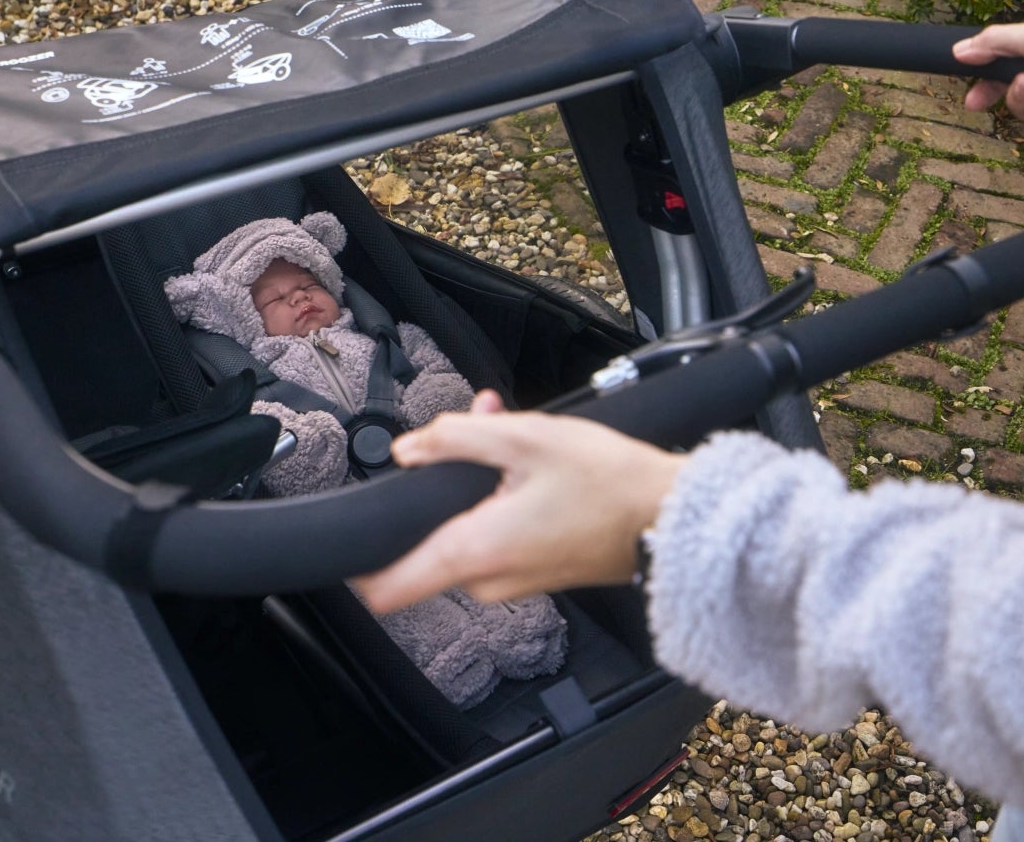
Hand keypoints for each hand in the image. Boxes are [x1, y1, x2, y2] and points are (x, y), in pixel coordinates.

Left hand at [355, 390, 686, 610]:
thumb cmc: (611, 483)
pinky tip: (532, 463)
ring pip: (465, 534)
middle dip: (439, 486)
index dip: (354, 563)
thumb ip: (455, 437)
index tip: (350, 533)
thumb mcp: (527, 438)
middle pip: (428, 541)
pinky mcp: (537, 573)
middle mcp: (488, 580)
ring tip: (512, 436)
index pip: (384, 588)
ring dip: (476, 486)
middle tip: (468, 435)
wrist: (673, 519)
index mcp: (475, 551)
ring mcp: (514, 582)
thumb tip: (409, 448)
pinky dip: (502, 502)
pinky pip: (498, 539)